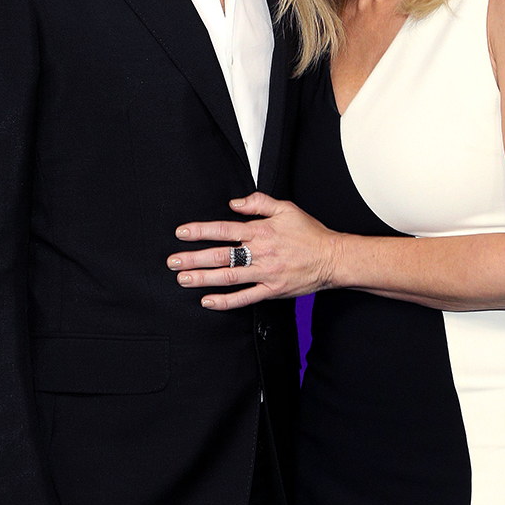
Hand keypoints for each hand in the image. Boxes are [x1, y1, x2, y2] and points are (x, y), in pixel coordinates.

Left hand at [167, 192, 337, 310]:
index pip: (224, 229)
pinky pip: (245, 298)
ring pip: (229, 276)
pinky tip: (208, 301)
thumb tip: (235, 202)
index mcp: (261, 231)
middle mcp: (260, 252)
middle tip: (173, 261)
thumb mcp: (286, 208)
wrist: (332, 258)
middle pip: (220, 255)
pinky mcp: (272, 290)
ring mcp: (265, 273)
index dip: (200, 231)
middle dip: (193, 258)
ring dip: (203, 279)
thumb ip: (258, 203)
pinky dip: (226, 301)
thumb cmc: (310, 234)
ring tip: (183, 279)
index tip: (181, 233)